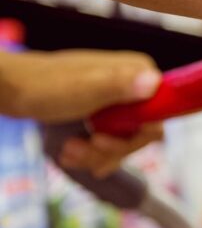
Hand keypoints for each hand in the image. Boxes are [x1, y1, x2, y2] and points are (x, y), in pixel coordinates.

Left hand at [0, 49, 162, 176]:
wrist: (7, 88)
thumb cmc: (41, 86)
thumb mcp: (82, 89)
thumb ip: (118, 85)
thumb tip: (153, 83)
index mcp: (137, 72)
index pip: (160, 116)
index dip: (137, 137)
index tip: (105, 142)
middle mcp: (134, 84)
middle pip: (142, 133)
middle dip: (112, 149)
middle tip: (83, 148)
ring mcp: (118, 99)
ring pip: (125, 141)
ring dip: (97, 154)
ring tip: (69, 152)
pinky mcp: (104, 112)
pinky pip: (111, 141)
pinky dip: (92, 153)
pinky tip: (71, 154)